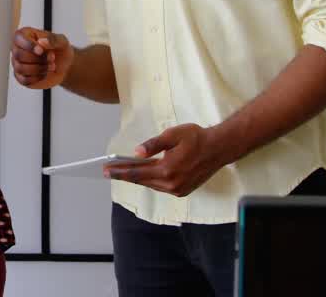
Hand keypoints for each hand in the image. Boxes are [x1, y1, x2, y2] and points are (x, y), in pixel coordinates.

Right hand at [11, 28, 74, 89]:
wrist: (64, 65)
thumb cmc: (60, 50)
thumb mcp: (62, 41)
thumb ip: (53, 39)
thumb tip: (41, 42)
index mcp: (25, 35)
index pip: (18, 38)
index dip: (29, 45)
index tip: (41, 50)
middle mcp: (18, 48)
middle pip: (19, 55)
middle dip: (38, 58)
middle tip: (52, 58)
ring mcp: (18, 63)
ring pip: (20, 68)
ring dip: (38, 68)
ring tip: (51, 66)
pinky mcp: (21, 77)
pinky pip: (24, 80)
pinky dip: (37, 78)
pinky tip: (45, 73)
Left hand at [103, 124, 234, 197]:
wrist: (219, 148)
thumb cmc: (196, 138)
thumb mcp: (173, 135)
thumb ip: (153, 145)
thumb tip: (137, 152)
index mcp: (167, 170)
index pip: (137, 172)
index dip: (120, 171)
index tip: (106, 170)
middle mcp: (171, 183)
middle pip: (142, 180)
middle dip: (124, 175)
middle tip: (108, 171)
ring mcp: (178, 189)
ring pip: (151, 184)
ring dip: (137, 178)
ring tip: (123, 172)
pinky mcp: (183, 190)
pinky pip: (161, 187)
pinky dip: (150, 181)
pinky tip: (143, 175)